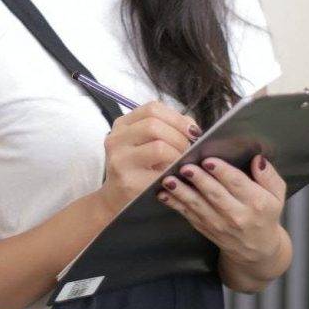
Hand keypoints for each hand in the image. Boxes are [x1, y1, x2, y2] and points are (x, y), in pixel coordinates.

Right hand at [97, 101, 200, 217]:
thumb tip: (192, 128)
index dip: (177, 117)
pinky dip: (173, 172)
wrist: (116, 199)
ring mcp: (120, 160)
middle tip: (189, 150)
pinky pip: (160, 172)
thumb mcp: (145, 143)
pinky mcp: (128, 181)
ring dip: (178, 154)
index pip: (152, 108)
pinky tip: (176, 175)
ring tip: (183, 162)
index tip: (192, 131)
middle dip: (179, 137)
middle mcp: (116, 139)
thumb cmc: (137, 169)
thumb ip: (167, 129)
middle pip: (154, 125)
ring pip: (158, 146)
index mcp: (122, 124)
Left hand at [156, 153, 285, 265]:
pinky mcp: (205, 228)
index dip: (223, 172)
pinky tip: (164, 194)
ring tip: (169, 180)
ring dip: (182, 193)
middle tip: (185, 167)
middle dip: (199, 180)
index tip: (209, 160)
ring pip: (198, 206)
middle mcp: (237, 215)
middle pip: (216, 195)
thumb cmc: (265, 215)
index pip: (238, 184)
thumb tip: (257, 159)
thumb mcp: (277, 195)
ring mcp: (219, 224)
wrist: (256, 250)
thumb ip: (269, 176)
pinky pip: (188, 215)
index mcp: (256, 203)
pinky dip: (175, 204)